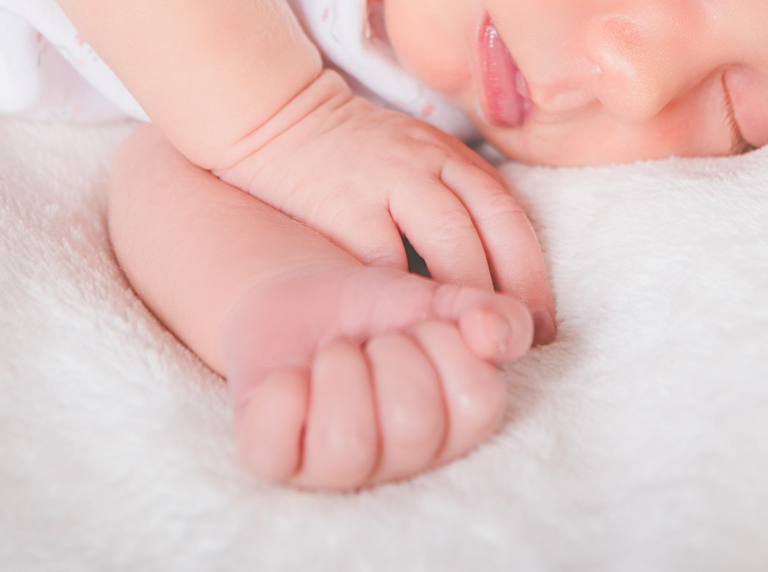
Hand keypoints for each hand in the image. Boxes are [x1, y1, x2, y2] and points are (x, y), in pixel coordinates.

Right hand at [214, 71, 555, 342]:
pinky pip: (383, 263)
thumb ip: (453, 201)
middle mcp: (428, 162)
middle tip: (515, 342)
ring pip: (449, 243)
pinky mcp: (343, 206)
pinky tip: (410, 332)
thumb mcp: (416, 161)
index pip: (508, 215)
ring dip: (467, 298)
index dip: (533, 273)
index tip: (541, 324)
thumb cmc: (355, 157)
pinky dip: (402, 300)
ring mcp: (387, 180)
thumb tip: (499, 285)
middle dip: (510, 292)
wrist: (279, 116)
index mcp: (452, 156)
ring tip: (471, 344)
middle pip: (488, 230)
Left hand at [222, 264, 532, 488]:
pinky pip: (274, 452)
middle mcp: (400, 460)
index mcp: (453, 426)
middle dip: (389, 355)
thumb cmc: (375, 309)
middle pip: (414, 426)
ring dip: (338, 371)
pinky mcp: (274, 460)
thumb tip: (493, 333)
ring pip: (348, 447)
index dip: (444, 344)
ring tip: (332, 353)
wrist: (300, 296)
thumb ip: (489, 314)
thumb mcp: (436, 301)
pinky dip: (280, 398)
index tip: (417, 326)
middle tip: (370, 340)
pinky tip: (289, 375)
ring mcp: (335, 470)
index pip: (478, 401)